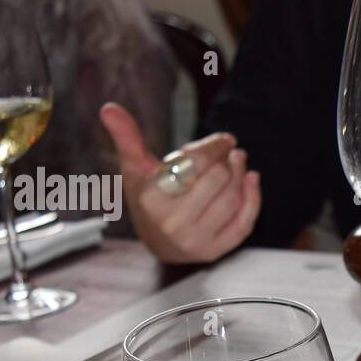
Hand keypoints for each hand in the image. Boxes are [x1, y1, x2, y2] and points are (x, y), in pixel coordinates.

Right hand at [100, 102, 261, 263]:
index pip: (195, 162)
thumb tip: (108, 108)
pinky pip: (243, 223)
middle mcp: (174, 223)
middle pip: (218, 178)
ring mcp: (196, 240)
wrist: (158, 243)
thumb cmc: (149, 199)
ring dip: (241, 175)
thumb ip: (127, 138)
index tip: (225, 139)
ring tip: (239, 162)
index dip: (215, 146)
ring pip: (232, 198)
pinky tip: (251, 180)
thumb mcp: (136, 169)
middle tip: (232, 152)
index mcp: (153, 199)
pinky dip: (252, 199)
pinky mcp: (215, 251)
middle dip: (228, 160)